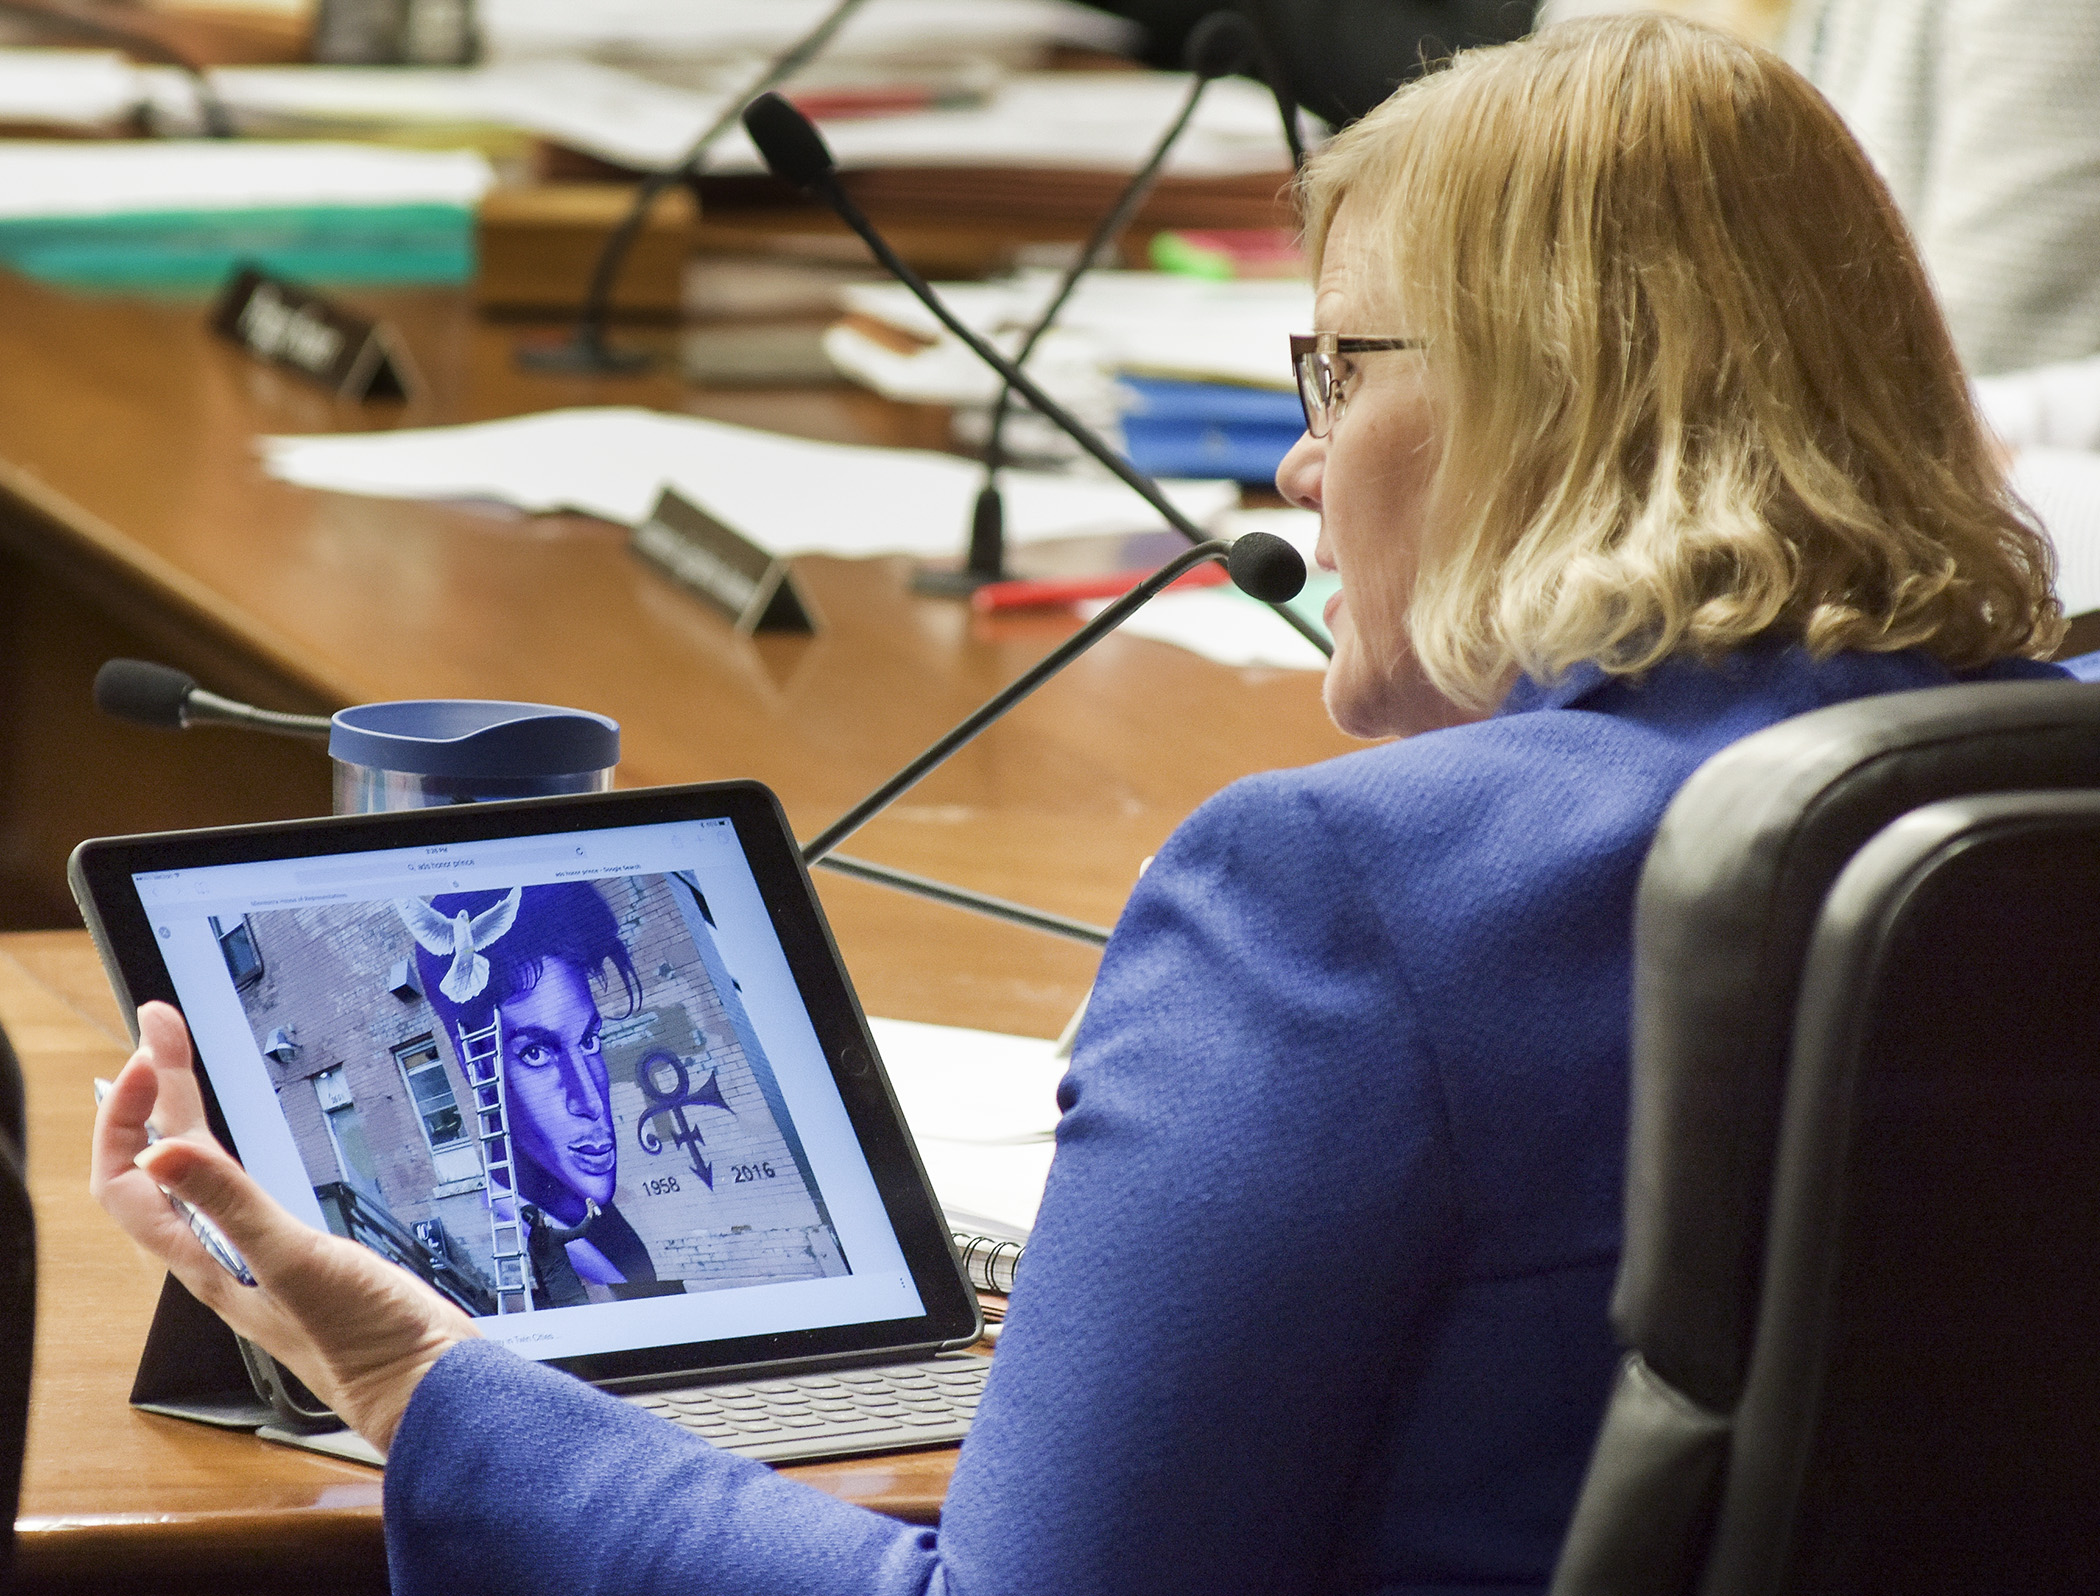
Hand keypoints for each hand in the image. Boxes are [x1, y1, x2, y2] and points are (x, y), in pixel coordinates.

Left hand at [89, 1001, 478, 1452]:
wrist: (425, 1383)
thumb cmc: (362, 1341)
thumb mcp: (293, 1261)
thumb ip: (230, 1204)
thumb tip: (154, 1151)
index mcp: (206, 1260)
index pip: (127, 1180)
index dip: (126, 1114)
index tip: (152, 1051)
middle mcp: (220, 1258)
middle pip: (160, 1166)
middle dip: (154, 1090)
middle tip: (162, 1024)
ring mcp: (256, 1257)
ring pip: (195, 1176)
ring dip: (179, 1115)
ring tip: (177, 1065)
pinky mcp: (297, 1255)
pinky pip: (237, 1190)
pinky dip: (225, 1148)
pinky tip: (239, 1140)